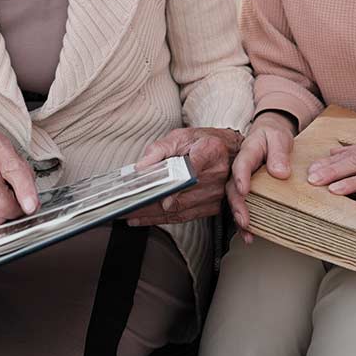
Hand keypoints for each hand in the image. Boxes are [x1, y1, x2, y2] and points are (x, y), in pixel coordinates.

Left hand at [125, 127, 243, 225]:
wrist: (227, 151)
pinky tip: (143, 218)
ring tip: (129, 213)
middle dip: (152, 201)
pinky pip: (183, 216)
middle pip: (181, 194)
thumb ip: (159, 148)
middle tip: (128, 204)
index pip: (194, 167)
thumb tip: (142, 166)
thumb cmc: (201, 142)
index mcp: (211, 151)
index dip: (179, 182)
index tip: (165, 196)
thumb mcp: (181, 136)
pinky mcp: (212, 206)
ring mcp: (215, 193)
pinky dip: (161, 219)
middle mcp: (217, 174)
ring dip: (152, 214)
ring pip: (179, 209)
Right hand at [225, 111, 295, 243]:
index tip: (244, 190)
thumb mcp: (279, 137)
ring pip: (235, 199)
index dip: (241, 177)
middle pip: (233, 187)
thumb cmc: (273, 136)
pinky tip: (249, 235)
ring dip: (239, 216)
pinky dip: (244, 222)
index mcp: (247, 152)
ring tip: (246, 231)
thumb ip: (279, 152)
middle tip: (244, 219)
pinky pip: (243, 205)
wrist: (270, 135)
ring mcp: (241, 180)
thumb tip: (280, 173)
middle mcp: (240, 168)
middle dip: (237, 204)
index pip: (241, 164)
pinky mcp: (247, 190)